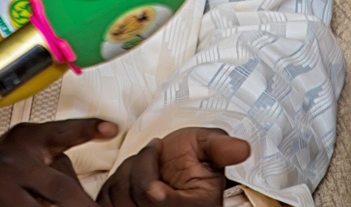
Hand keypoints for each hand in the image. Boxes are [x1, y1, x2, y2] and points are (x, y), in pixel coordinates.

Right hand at [0, 117, 118, 206]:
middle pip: (63, 190)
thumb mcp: (28, 154)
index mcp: (27, 139)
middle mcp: (14, 161)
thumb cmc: (1, 170)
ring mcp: (1, 187)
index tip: (111, 129)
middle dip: (85, 206)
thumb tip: (86, 194)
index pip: (62, 132)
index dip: (87, 128)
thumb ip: (55, 163)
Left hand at [97, 127, 249, 205]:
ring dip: (129, 169)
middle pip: (138, 195)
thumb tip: (243, 148)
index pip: (159, 202)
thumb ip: (221, 149)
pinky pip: (107, 198)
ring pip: (120, 194)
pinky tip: (134, 176)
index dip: (153, 188)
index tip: (155, 170)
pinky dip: (116, 180)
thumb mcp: (209, 148)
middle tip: (155, 149)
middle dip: (143, 163)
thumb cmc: (192, 160)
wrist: (177, 173)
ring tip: (149, 164)